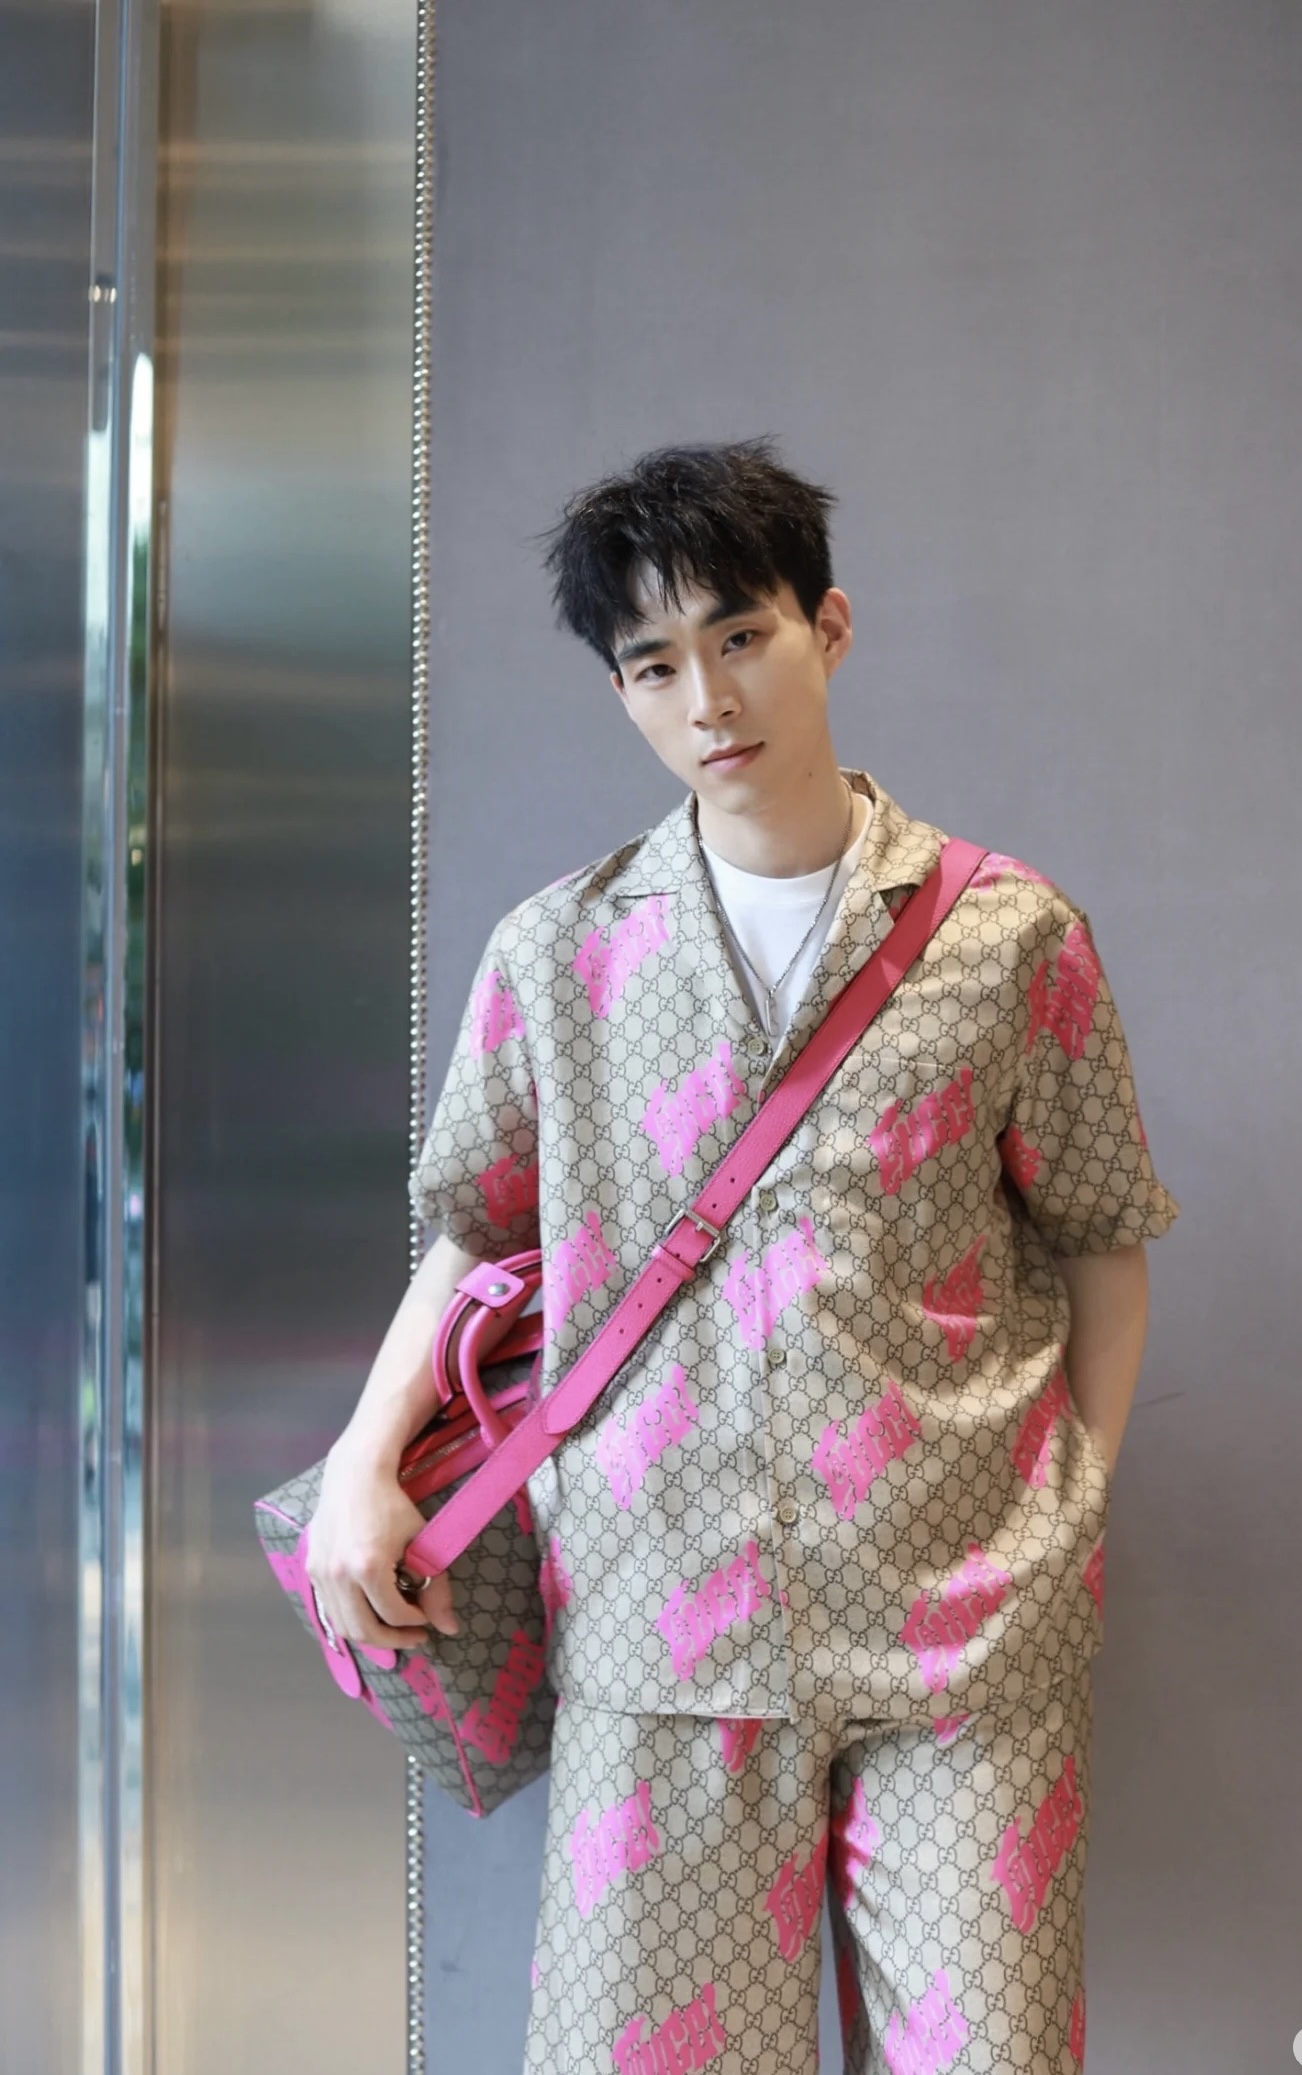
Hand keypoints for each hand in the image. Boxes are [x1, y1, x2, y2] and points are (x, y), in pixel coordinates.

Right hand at [306, 1438, 458, 1649]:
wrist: (355, 1476)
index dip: (415, 1621)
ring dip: (371, 1635)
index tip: (427, 1616)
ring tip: (393, 1627)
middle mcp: (338, 1575)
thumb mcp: (421, 1542)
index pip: (393, 1614)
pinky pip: (331, 1609)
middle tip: (415, 1636)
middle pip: (364, 1631)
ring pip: (343, 1626)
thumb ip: (437, 1587)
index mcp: (367, 1566)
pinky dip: (351, 1618)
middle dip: (393, 1640)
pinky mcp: (311, 1570)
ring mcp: (320, 1574)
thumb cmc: (393, 1505)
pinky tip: (370, 1611)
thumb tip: (450, 1628)